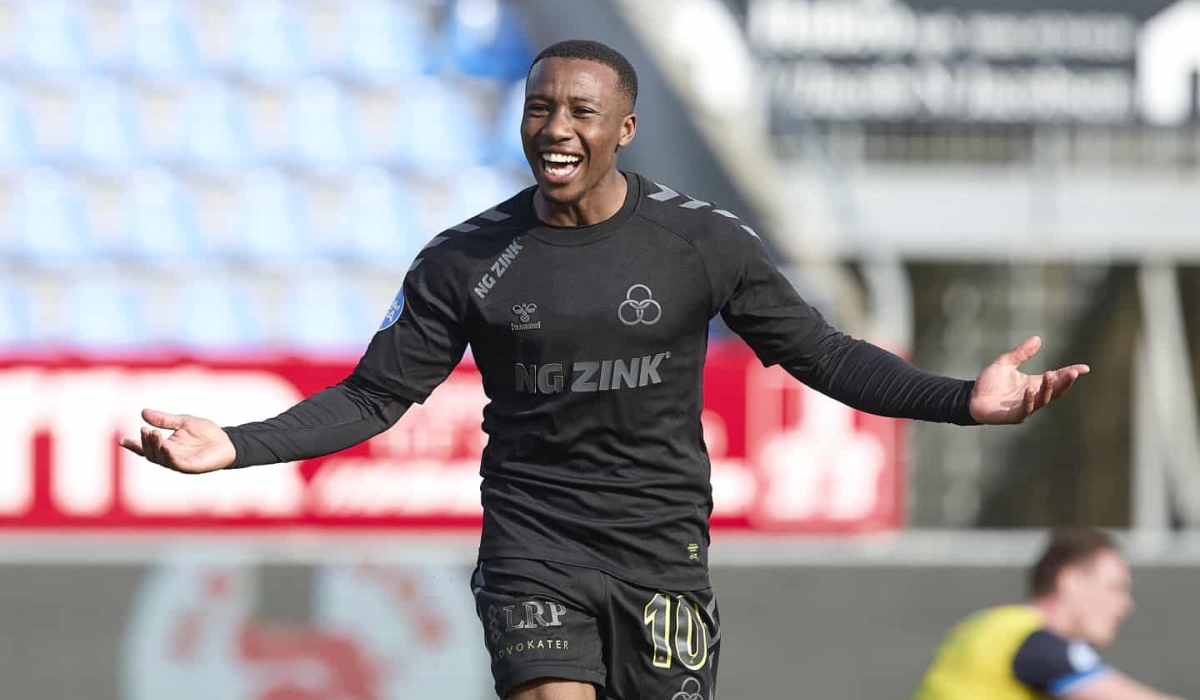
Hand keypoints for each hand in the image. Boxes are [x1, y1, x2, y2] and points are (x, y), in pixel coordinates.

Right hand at [119, 409, 236, 473]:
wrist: (227, 441)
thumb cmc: (206, 433)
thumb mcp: (183, 421)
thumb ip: (164, 419)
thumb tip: (143, 412)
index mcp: (167, 446)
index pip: (146, 448)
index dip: (134, 445)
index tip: (121, 440)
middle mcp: (170, 456)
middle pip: (151, 453)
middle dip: (146, 442)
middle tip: (146, 429)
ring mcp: (180, 463)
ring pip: (161, 459)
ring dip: (155, 447)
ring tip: (154, 433)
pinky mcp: (191, 467)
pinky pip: (177, 464)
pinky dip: (169, 456)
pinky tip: (167, 446)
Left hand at [969, 336, 1089, 424]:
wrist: (971, 398)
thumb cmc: (989, 383)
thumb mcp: (1006, 363)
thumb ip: (1021, 353)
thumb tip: (1038, 339)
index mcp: (1034, 384)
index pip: (1056, 379)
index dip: (1070, 373)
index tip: (1085, 368)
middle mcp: (1033, 396)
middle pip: (1055, 390)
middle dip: (1065, 382)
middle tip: (1073, 372)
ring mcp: (1025, 407)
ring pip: (1042, 400)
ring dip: (1048, 389)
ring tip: (1050, 375)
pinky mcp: (1014, 415)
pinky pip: (1025, 409)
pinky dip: (1029, 400)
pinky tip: (1030, 390)